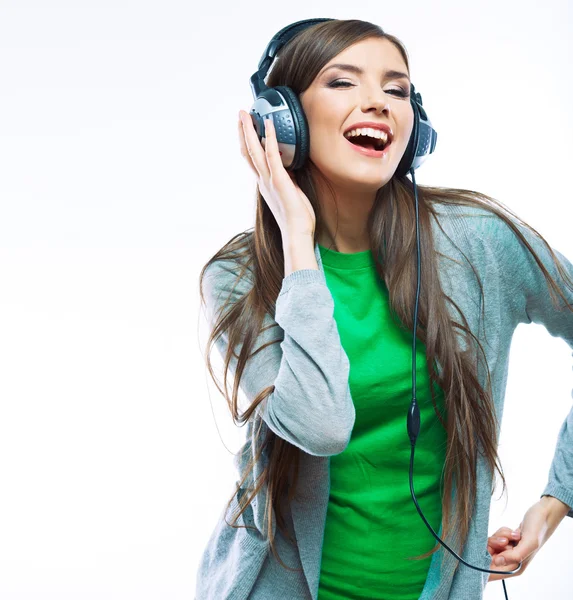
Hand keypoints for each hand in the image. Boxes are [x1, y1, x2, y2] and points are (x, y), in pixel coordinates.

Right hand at [238, 110, 315, 237]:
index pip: (252, 159)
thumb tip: (289, 169)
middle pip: (248, 151)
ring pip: (254, 151)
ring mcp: (269, 180)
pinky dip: (270, 138)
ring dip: (249, 130)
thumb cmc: (297, 217)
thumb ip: (287, 180)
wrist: (296, 233)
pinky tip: (268, 124)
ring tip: (246, 114)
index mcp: (264, 184)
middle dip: (243, 131)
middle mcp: (263, 180)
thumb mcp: (290, 194)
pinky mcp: (279, 180)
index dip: (248, 142)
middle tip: (241, 114)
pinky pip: (272, 155)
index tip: (246, 128)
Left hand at [486, 497, 568, 581]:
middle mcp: (512, 561)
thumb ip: (514, 555)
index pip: (493, 572)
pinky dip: (502, 532)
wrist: (543, 513)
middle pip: (488, 556)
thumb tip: (497, 562)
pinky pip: (496, 538)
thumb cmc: (538, 528)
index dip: (485, 562)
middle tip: (505, 539)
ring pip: (492, 545)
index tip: (489, 549)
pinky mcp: (508, 542)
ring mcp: (509, 551)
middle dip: (494, 545)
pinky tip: (513, 531)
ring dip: (500, 537)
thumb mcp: (529, 542)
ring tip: (513, 534)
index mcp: (517, 567)